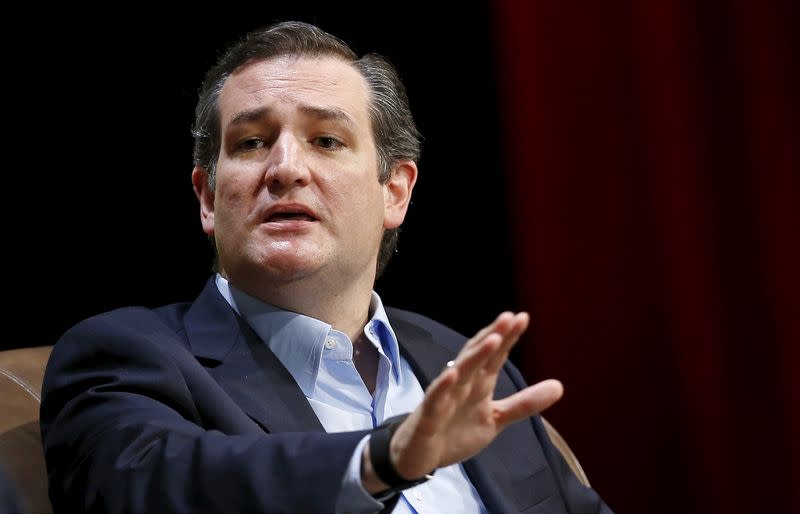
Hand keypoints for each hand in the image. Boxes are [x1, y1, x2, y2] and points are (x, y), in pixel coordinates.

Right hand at [362, 312, 562, 491]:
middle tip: (509, 317)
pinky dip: (442, 386)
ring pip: (459, 372)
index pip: (494, 357)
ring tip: (492, 339)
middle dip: (492, 337)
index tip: (523, 318)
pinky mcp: (428, 416)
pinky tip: (452, 373)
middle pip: (477, 356)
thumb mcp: (495, 418)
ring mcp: (443, 398)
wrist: (419, 456)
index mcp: (478, 384)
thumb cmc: (455, 430)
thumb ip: (524, 403)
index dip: (507, 338)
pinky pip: (435, 398)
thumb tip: (560, 386)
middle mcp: (461, 385)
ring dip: (474, 356)